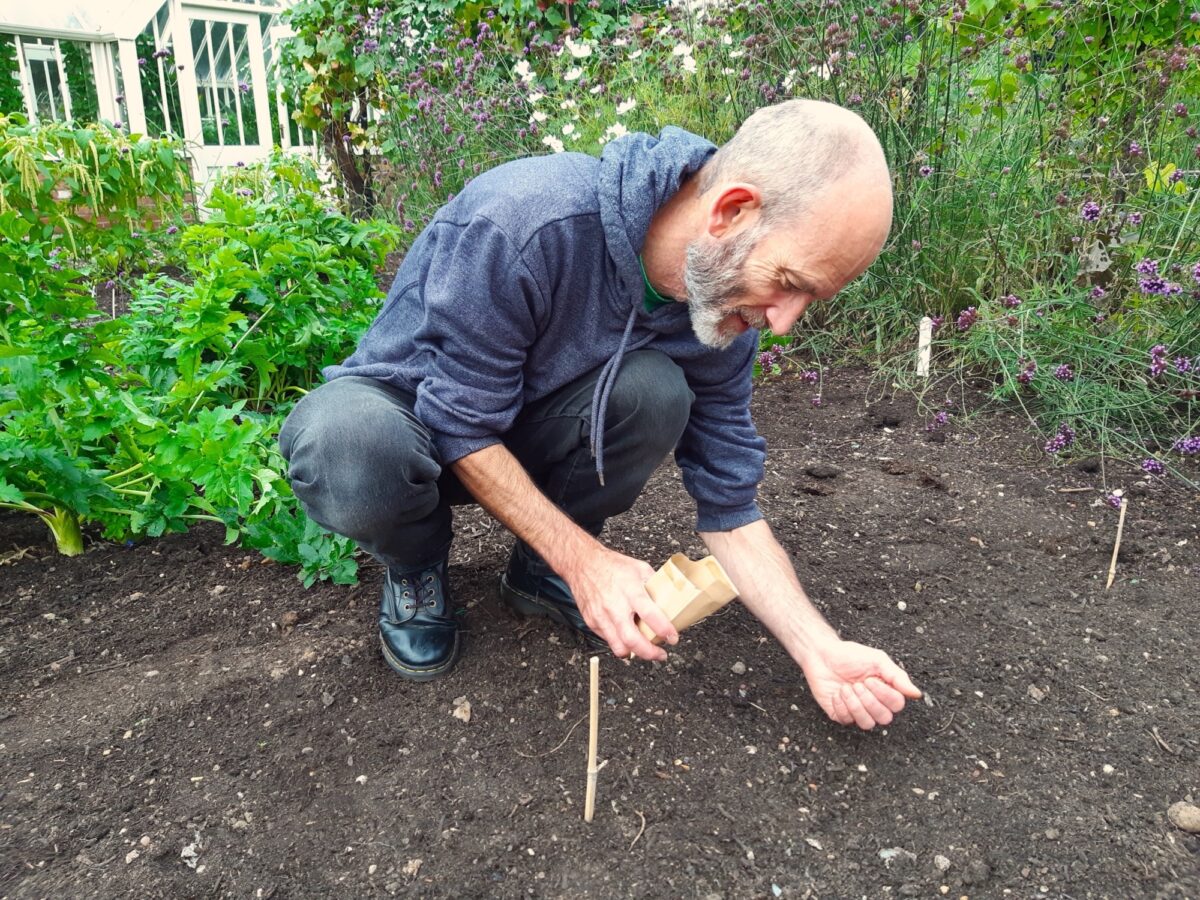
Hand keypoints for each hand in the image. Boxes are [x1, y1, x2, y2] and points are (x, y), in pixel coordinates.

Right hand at [568, 549, 678, 661]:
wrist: (582, 564)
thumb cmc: (611, 566)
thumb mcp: (639, 568)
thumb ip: (654, 585)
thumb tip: (670, 598)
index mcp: (630, 591)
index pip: (650, 615)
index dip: (664, 630)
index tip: (672, 637)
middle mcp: (615, 606)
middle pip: (632, 640)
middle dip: (649, 653)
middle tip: (660, 654)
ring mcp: (601, 617)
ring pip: (618, 647)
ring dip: (635, 652)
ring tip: (645, 649)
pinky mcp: (593, 622)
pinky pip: (609, 640)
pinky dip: (621, 642)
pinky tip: (628, 636)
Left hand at [801, 640, 920, 729]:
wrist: (822, 654)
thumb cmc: (850, 655)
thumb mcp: (877, 660)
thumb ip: (897, 677)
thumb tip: (917, 694)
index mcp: (886, 691)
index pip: (897, 705)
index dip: (884, 695)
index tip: (870, 679)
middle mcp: (874, 704)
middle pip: (884, 718)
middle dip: (869, 701)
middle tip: (858, 684)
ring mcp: (857, 711)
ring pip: (867, 724)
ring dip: (855, 705)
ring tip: (846, 688)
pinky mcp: (840, 714)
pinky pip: (846, 720)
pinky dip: (841, 705)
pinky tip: (837, 692)